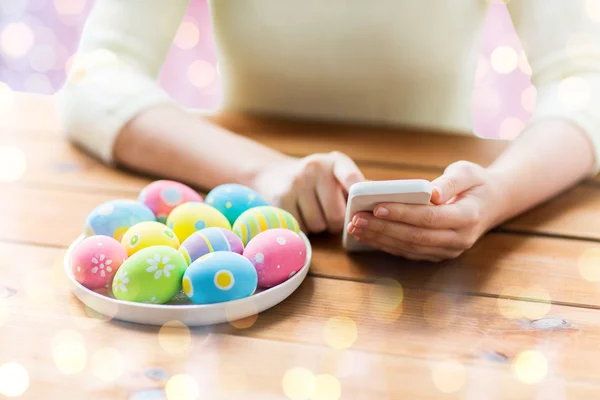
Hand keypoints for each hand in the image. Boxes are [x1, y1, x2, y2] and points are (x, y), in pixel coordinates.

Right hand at [250, 151, 364, 233]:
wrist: (274, 175)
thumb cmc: (317, 180)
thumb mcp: (336, 174)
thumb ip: (357, 187)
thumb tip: (383, 201)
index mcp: (336, 162)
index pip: (351, 178)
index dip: (360, 195)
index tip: (368, 206)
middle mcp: (315, 168)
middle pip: (336, 215)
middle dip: (336, 222)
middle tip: (331, 215)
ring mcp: (296, 183)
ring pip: (319, 225)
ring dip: (320, 226)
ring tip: (314, 212)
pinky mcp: (281, 199)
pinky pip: (302, 228)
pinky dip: (304, 228)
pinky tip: (301, 215)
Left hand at [346, 161, 507, 261]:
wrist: (492, 204)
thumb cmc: (475, 183)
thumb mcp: (468, 172)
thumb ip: (450, 181)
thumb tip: (432, 193)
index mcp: (468, 217)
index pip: (430, 218)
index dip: (402, 213)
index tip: (377, 206)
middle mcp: (460, 239)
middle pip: (415, 236)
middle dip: (383, 228)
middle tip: (356, 219)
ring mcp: (449, 251)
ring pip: (409, 248)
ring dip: (380, 239)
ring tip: (355, 227)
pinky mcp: (438, 255)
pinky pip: (409, 252)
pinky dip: (386, 245)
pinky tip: (367, 235)